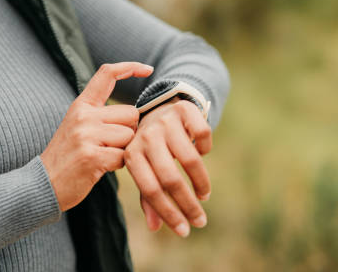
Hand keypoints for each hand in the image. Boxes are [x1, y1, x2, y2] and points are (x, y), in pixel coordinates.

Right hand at [41, 62, 153, 211]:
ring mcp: (86, 135)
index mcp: (81, 104)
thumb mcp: (78, 126)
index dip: (130, 66)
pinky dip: (118, 165)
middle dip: (129, 131)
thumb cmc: (68, 156)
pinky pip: (124, 157)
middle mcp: (84, 115)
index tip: (148, 69)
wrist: (42, 184)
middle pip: (131, 113)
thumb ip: (101, 114)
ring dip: (124, 150)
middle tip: (109, 145)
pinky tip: (101, 168)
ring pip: (130, 136)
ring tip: (103, 156)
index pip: (107, 74)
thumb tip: (135, 113)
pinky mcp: (92, 156)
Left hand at [125, 96, 211, 236]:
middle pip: (170, 178)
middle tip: (200, 221)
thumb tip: (155, 228)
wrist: (159, 106)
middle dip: (188, 204)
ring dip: (201, 182)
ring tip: (204, 194)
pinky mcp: (184, 110)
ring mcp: (165, 122)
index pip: (150, 190)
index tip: (184, 230)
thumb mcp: (145, 167)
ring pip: (190, 159)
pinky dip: (205, 148)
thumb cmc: (152, 147)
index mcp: (132, 155)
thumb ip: (148, 196)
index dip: (168, 213)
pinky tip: (202, 153)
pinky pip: (203, 134)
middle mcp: (146, 137)